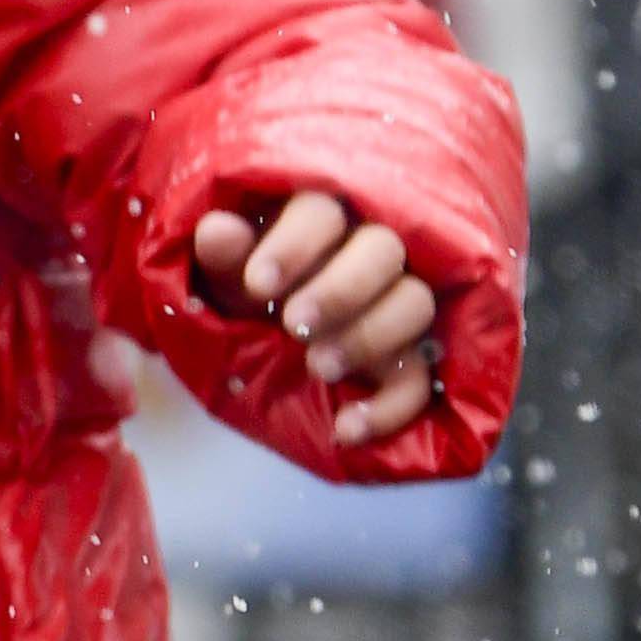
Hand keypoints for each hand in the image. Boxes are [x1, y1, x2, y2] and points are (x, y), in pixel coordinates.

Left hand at [186, 187, 451, 451]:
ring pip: (414, 304)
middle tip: (295, 325)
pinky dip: (391, 407)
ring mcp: (401, 303)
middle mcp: (372, 252)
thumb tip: (217, 230)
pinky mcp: (415, 358)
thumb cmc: (250, 297)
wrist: (267, 349)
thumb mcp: (227, 279)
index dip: (293, 246)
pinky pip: (423, 378)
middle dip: (340, 289)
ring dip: (369, 337)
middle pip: (383, 250)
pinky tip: (347, 427)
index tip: (259, 284)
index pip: (322, 212)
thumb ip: (224, 257)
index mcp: (321, 220)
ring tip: (317, 368)